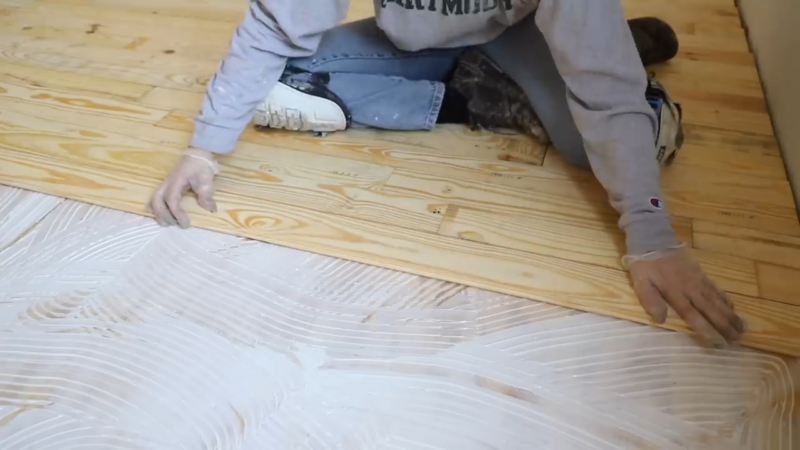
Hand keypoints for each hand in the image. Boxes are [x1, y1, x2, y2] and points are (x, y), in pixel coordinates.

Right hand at [149, 147, 218, 227]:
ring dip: (158, 213)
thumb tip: (210, 210)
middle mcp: (167, 183)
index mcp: (176, 182)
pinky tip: (160, 214)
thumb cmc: (201, 167)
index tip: (186, 223)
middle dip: (164, 215)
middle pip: (157, 201)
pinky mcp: (166, 185)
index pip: (172, 201)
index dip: (177, 214)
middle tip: (174, 225)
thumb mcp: (207, 181)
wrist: (197, 154)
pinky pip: (156, 197)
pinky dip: (156, 207)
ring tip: (167, 223)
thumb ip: (207, 195)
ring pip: (154, 199)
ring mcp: (165, 183)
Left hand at [626, 247, 745, 347]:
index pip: (692, 315)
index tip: (717, 342)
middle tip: (737, 340)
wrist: (654, 240)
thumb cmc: (645, 265)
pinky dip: (725, 299)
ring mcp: (698, 280)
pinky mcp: (701, 274)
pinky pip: (716, 288)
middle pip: (710, 310)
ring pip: (717, 300)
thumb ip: (650, 300)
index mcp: (675, 293)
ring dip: (730, 315)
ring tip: (742, 328)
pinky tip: (733, 308)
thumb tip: (660, 320)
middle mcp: (691, 288)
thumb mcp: (640, 282)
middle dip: (724, 326)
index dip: (705, 329)